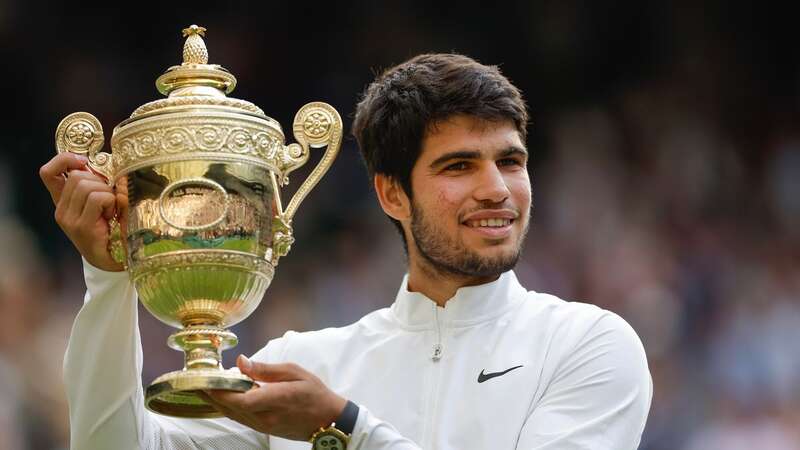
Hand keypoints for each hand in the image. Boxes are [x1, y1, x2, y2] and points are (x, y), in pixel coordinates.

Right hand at [40, 152, 123, 271]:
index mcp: (63, 202)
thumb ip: (98, 185)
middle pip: (78, 176)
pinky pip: (98, 198)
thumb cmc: (112, 230)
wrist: (114, 262)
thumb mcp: (103, 203)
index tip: (83, 162)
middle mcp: (61, 210)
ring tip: (111, 210)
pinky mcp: (81, 226)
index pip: (49, 173)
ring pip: (88, 185)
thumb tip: (107, 164)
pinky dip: (112, 202)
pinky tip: (112, 216)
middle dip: (100, 181)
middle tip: (109, 199)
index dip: (64, 160)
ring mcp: (69, 219)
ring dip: (108, 193)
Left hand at [204, 355, 347, 440]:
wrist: (328, 420)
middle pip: (230, 408)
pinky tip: (221, 398)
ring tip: (202, 388)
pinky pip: (240, 418)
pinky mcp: (264, 428)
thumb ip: (266, 369)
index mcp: (275, 400)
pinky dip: (228, 407)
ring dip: (216, 402)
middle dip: (211, 395)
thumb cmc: (315, 393)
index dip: (220, 392)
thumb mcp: (294, 372)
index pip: (240, 400)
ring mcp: (264, 426)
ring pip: (233, 415)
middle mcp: (266, 417)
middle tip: (194, 381)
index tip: (206, 379)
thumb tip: (241, 362)